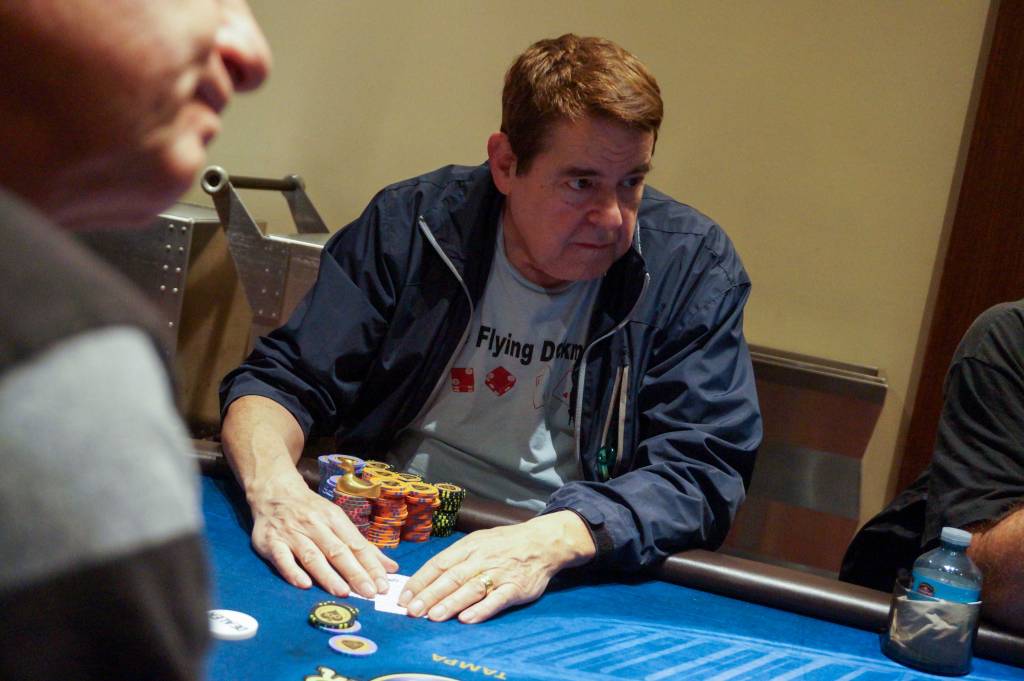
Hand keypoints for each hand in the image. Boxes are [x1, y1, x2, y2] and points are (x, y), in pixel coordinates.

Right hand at [247, 477, 397, 597]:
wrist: (275, 492)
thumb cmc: (312, 510)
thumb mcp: (338, 520)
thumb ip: (362, 546)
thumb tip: (390, 568)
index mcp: (334, 519)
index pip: (356, 544)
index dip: (370, 565)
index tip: (383, 584)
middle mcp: (315, 525)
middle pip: (337, 551)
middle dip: (355, 572)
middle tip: (369, 592)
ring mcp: (292, 534)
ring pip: (312, 556)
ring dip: (328, 575)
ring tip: (343, 592)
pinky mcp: (271, 542)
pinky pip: (282, 558)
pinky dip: (292, 571)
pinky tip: (304, 585)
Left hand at [397, 510, 595, 623]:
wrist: (542, 542)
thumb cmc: (505, 544)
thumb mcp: (478, 541)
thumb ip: (456, 559)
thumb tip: (426, 579)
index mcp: (469, 546)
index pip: (439, 564)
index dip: (420, 581)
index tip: (404, 597)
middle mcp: (482, 559)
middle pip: (451, 578)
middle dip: (429, 595)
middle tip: (412, 610)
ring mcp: (499, 573)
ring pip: (471, 589)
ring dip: (451, 603)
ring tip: (433, 616)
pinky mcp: (516, 588)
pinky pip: (497, 600)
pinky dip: (482, 609)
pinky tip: (467, 618)